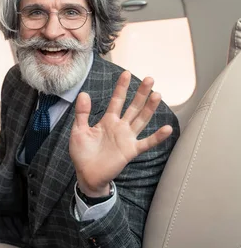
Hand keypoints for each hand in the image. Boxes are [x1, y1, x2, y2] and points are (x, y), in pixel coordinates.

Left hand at [69, 71, 172, 196]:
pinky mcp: (131, 150)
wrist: (86, 174)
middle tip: (149, 78)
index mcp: (107, 121)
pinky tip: (167, 128)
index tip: (126, 73)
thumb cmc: (82, 153)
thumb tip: (84, 94)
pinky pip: (146, 143)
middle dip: (141, 93)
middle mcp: (120, 127)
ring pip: (141, 120)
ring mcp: (127, 138)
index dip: (121, 88)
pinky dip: (157, 137)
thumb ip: (82, 113)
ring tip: (157, 94)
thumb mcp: (78, 130)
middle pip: (133, 107)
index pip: (117, 101)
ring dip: (150, 108)